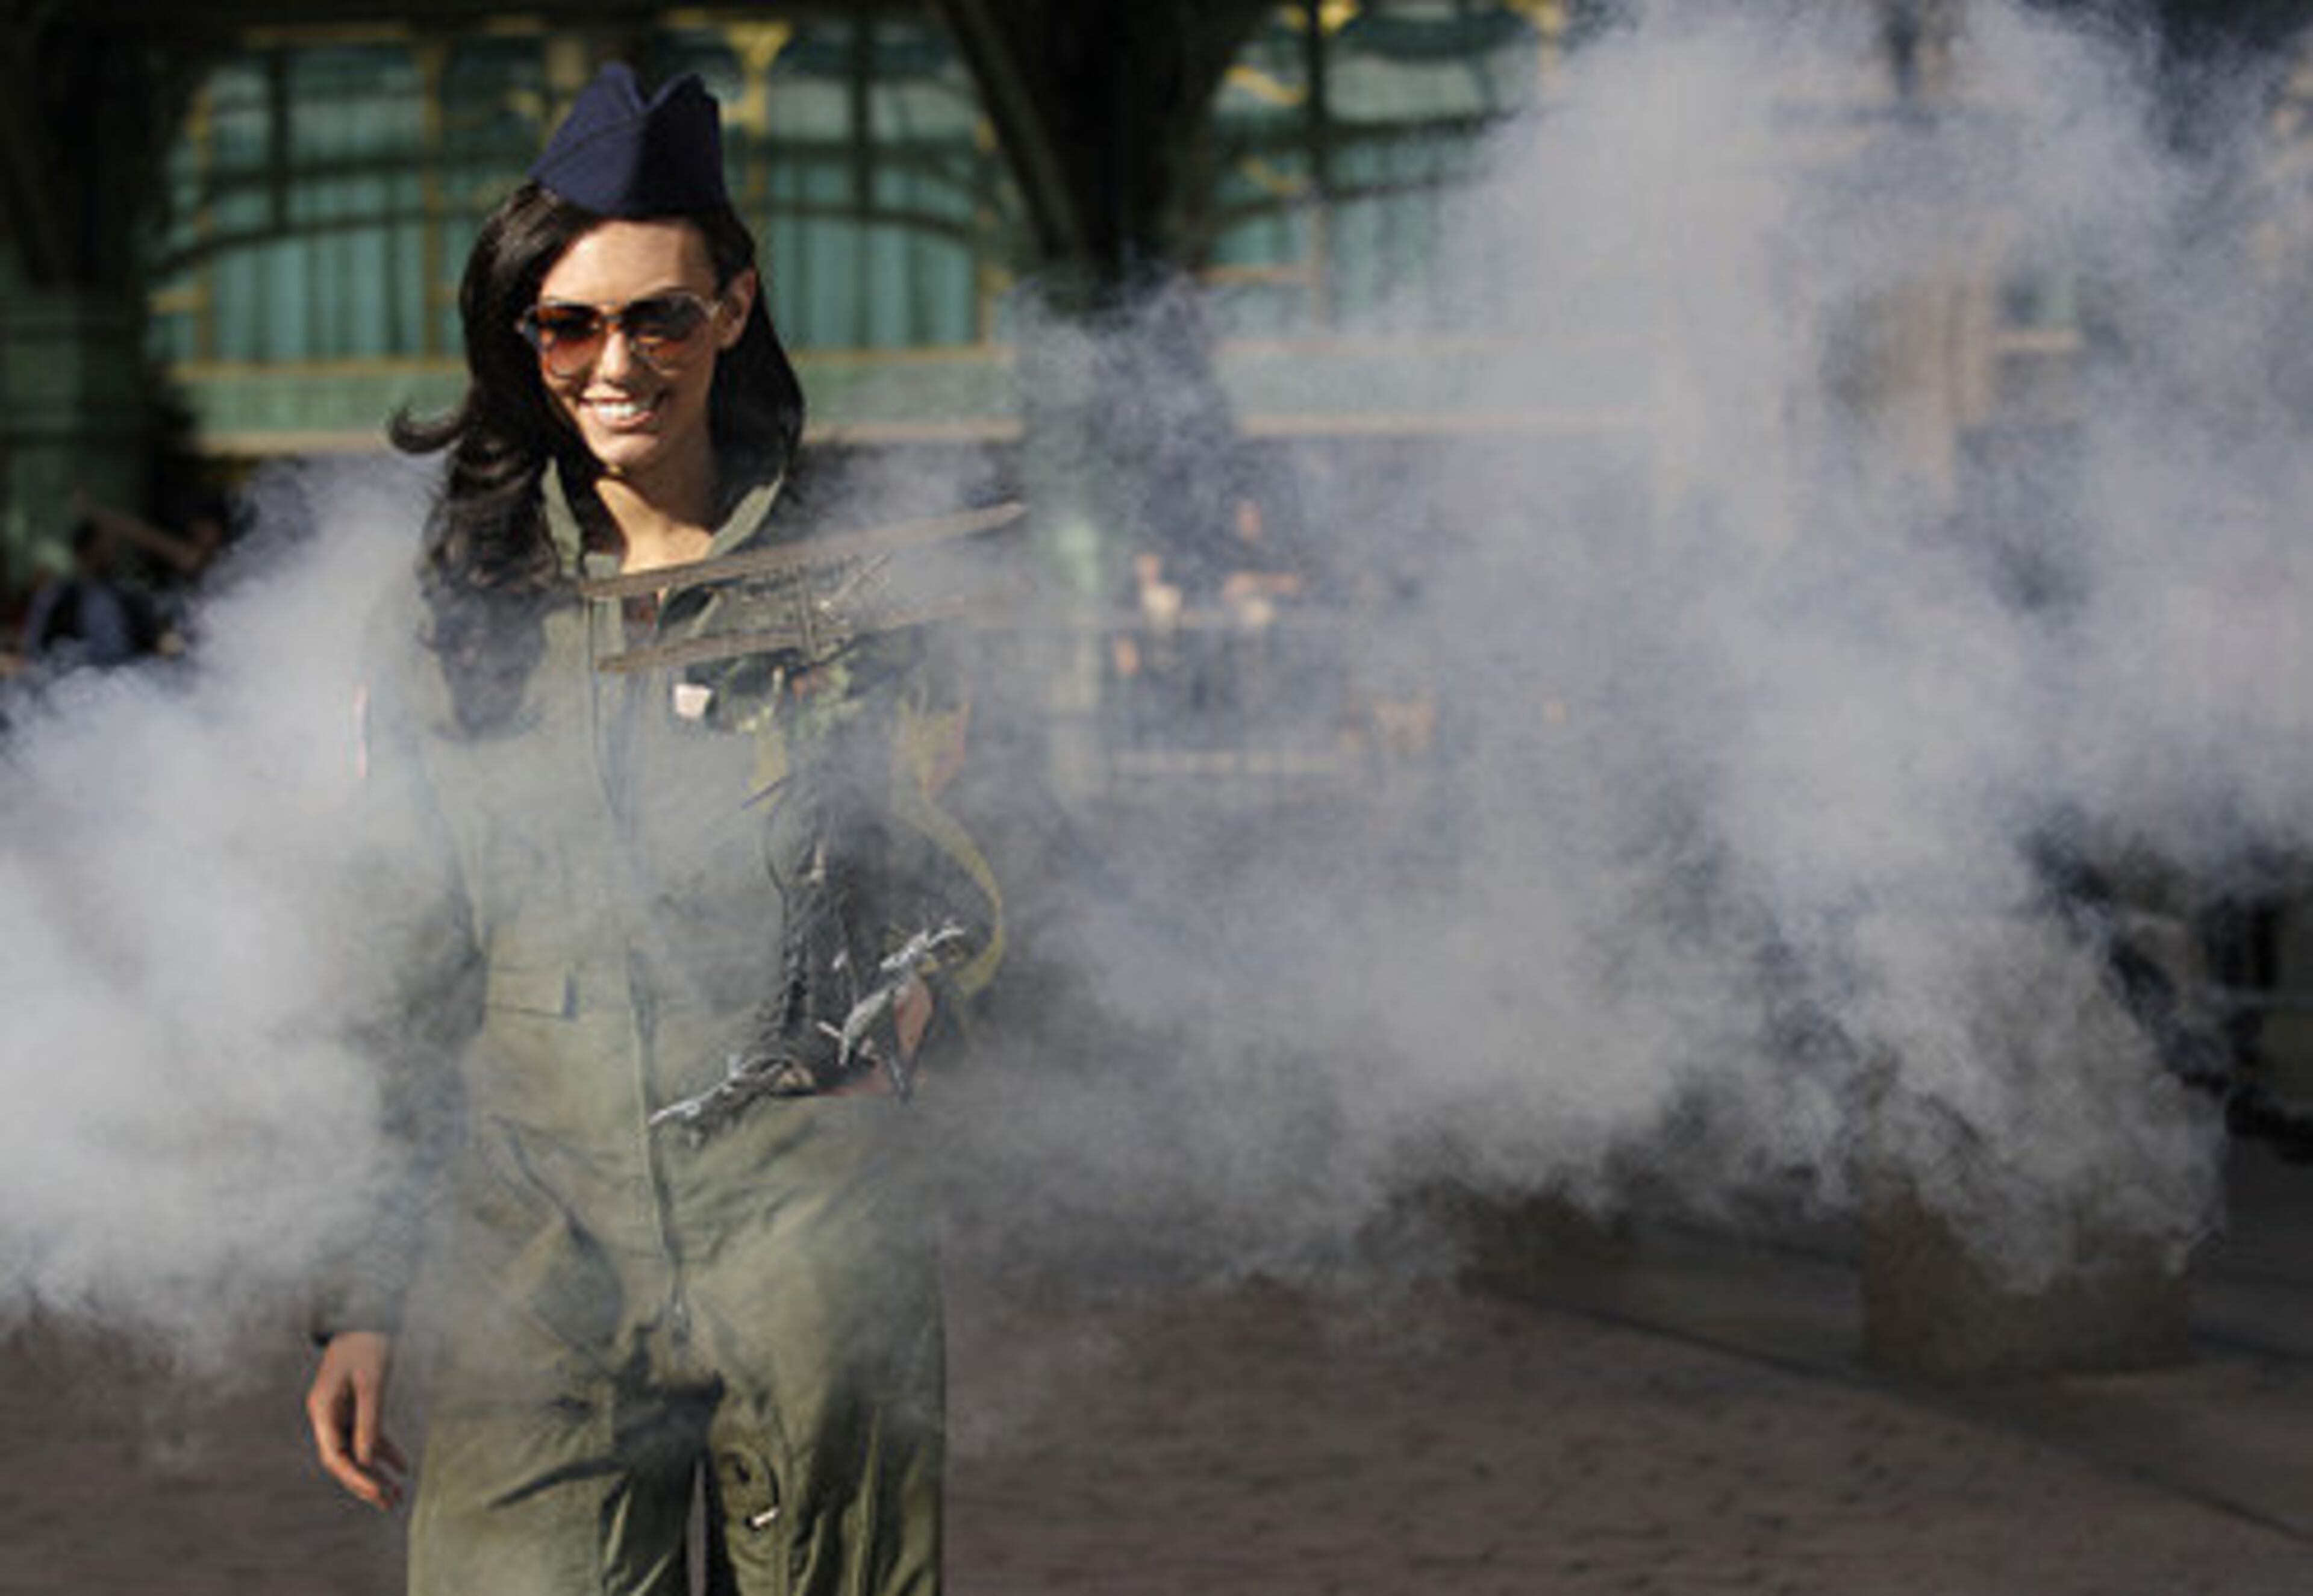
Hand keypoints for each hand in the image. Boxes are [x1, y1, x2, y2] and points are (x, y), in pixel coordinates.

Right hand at [305, 1331, 406, 1510]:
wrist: (368, 1314)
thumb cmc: (368, 1343)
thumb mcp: (372, 1381)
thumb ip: (369, 1420)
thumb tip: (366, 1459)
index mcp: (323, 1410)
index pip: (335, 1456)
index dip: (356, 1478)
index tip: (378, 1493)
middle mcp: (327, 1415)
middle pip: (343, 1459)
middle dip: (366, 1482)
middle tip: (390, 1503)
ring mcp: (339, 1411)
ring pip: (356, 1450)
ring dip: (376, 1471)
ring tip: (397, 1494)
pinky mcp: (355, 1405)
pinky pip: (368, 1434)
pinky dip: (384, 1450)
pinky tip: (402, 1467)